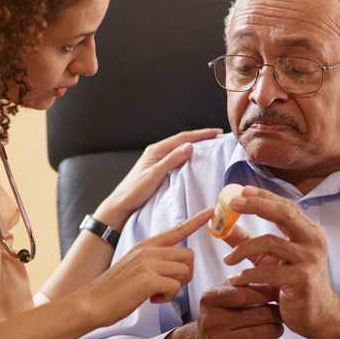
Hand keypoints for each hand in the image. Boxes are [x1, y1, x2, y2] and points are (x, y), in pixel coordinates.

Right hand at [82, 208, 212, 328]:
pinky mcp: (148, 279)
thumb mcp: (134, 265)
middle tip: (168, 286)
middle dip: (185, 274)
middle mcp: (148, 250)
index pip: (176, 230)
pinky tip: (152, 299)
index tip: (210, 211)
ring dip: (175, 287)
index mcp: (146, 245)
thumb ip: (153, 260)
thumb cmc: (114, 289)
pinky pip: (175, 287)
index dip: (195, 221)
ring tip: (156, 293)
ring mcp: (148, 263)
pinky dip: (167, 298)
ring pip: (184, 271)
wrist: (91, 302)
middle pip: (188, 255)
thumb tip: (175, 266)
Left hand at [95, 128, 221, 228]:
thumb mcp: (154, 175)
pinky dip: (189, 158)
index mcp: (156, 150)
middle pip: (183, 141)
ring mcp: (157, 162)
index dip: (201, 134)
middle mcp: (157, 153)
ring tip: (211, 147)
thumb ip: (171, 160)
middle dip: (201, 138)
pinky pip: (178, 160)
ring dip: (196, 147)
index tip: (217, 132)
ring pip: (180, 150)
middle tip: (218, 138)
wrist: (121, 206)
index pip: (183, 138)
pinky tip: (196, 162)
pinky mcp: (159, 171)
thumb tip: (190, 146)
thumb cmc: (134, 191)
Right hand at [157, 284, 282, 338]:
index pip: (244, 294)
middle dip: (275, 312)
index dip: (266, 293)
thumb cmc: (220, 315)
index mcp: (209, 299)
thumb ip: (243, 284)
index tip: (278, 292)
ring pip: (265, 332)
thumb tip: (274, 279)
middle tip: (280, 311)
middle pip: (260, 314)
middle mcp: (212, 320)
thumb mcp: (223, 294)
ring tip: (276, 325)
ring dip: (277, 328)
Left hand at [223, 186, 339, 338]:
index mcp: (309, 231)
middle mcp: (313, 240)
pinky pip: (268, 272)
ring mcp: (309, 259)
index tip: (240, 191)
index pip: (285, 206)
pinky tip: (236, 280)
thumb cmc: (294, 284)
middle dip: (256, 205)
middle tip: (231, 204)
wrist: (319, 316)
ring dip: (242, 249)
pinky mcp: (302, 279)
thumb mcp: (270, 260)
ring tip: (228, 259)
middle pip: (284, 213)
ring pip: (270, 243)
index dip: (262, 196)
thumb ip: (249, 242)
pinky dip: (248, 274)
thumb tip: (224, 228)